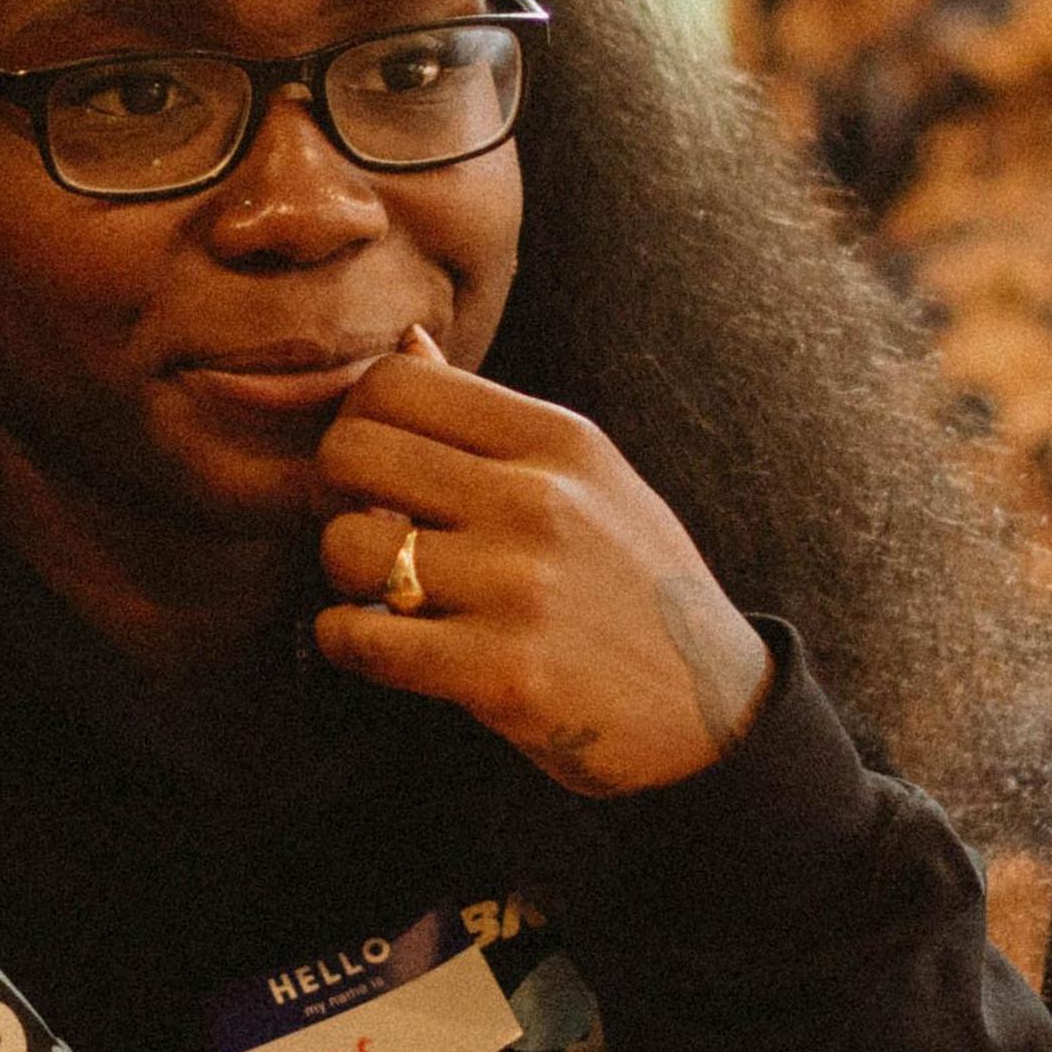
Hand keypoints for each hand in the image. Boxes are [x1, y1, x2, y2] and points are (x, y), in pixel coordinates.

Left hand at [312, 338, 775, 797]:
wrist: (715, 708)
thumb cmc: (635, 583)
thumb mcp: (590, 478)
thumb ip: (492, 418)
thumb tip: (407, 342)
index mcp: (556, 439)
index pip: (395, 380)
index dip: (360, 421)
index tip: (381, 470)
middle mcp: (538, 501)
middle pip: (351, 452)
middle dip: (336, 494)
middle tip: (368, 529)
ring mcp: (520, 587)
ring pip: (347, 547)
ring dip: (344, 577)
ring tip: (382, 593)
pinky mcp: (502, 674)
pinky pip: (362, 640)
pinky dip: (346, 641)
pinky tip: (377, 642)